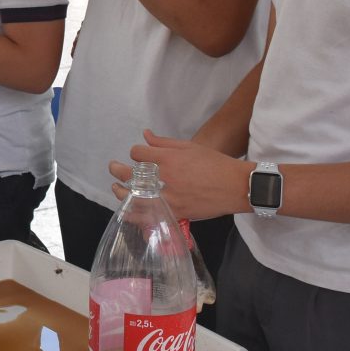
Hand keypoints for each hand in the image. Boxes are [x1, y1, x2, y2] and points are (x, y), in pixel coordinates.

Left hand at [106, 129, 252, 220]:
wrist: (236, 186)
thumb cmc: (214, 163)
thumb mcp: (189, 147)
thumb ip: (164, 142)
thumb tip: (145, 134)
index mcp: (169, 159)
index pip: (138, 154)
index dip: (135, 153)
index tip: (138, 155)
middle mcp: (166, 179)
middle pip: (130, 175)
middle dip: (118, 170)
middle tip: (113, 168)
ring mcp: (169, 198)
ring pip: (135, 198)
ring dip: (121, 192)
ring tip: (116, 188)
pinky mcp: (175, 213)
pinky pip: (148, 216)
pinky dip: (135, 214)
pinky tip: (127, 210)